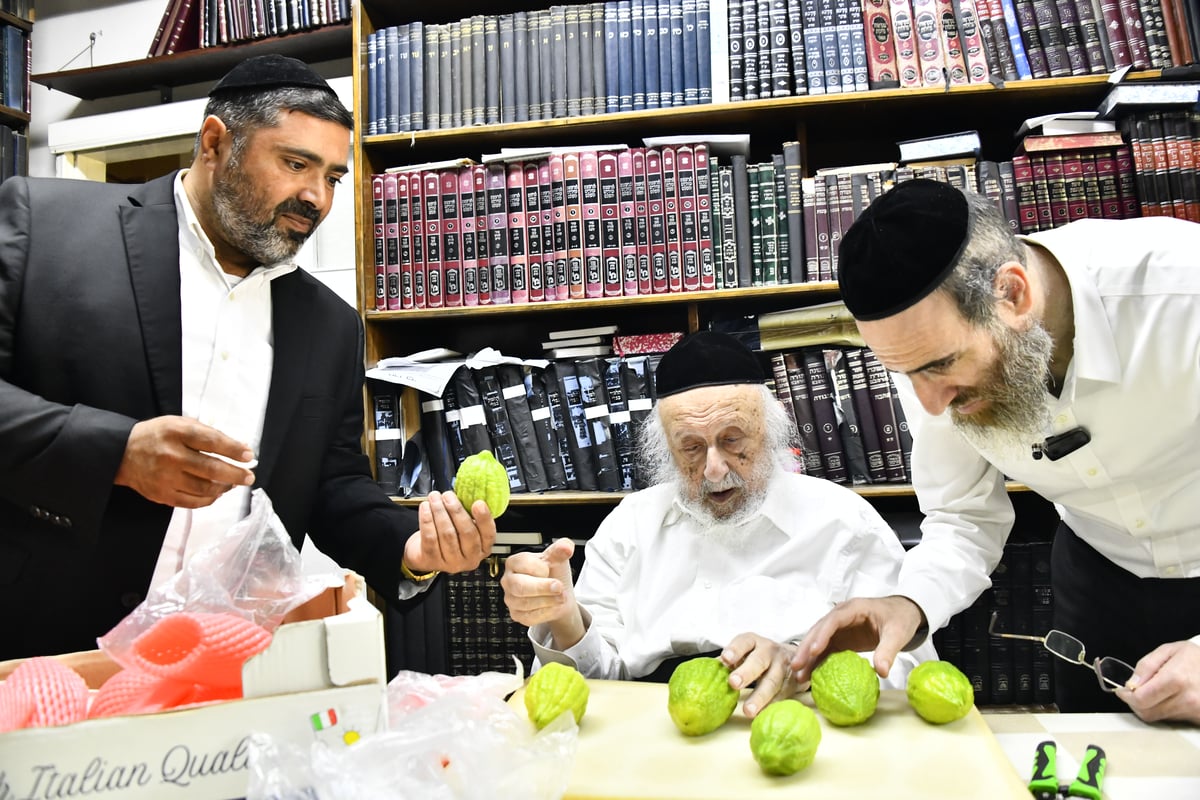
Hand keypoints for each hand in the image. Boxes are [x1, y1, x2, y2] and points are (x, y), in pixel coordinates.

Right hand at [114, 416, 254, 507]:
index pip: (212, 442)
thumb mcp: (179, 424)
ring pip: (205, 488)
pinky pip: (193, 502)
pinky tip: (216, 493)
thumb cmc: (158, 436)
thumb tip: (238, 448)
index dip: (234, 450)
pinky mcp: (162, 495)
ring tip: (232, 483)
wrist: (123, 452)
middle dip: (236, 474)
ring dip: (224, 487)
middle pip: (212, 469)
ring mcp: (166, 478)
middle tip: (249, 477)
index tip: (249, 455)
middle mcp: (171, 455)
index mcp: (177, 432)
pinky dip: (209, 499)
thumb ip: (207, 434)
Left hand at [405, 490, 495, 573]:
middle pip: (466, 533)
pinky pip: (430, 538)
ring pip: (447, 534)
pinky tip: (425, 508)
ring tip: (435, 498)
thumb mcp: (463, 524)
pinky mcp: (432, 561)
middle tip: (448, 496)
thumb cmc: (449, 535)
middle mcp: (470, 558)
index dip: (484, 519)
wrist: (426, 553)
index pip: (488, 534)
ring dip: (440, 512)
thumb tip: (468, 493)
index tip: (478, 503)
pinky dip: (427, 520)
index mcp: (483, 548)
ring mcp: (451, 563)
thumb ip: (469, 513)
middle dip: (456, 510)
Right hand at [500, 538, 584, 649]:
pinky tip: (554, 606)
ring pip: (525, 603)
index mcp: (515, 562)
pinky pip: (529, 617)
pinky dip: (546, 612)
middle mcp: (509, 580)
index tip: (549, 569)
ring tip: (561, 596)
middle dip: (542, 587)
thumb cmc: (553, 573)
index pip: (521, 564)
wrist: (557, 593)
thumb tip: (566, 547)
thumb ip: (561, 550)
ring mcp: (511, 599)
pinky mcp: (517, 615)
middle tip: (558, 586)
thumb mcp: (557, 559)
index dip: (539, 567)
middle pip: (520, 586)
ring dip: (548, 601)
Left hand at [721, 632, 801, 718]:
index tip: (725, 659)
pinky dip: (772, 706)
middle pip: (759, 661)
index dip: (735, 649)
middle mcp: (769, 651)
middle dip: (746, 673)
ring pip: (772, 682)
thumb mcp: (745, 652)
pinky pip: (782, 695)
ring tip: (748, 711)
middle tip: (733, 683)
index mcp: (754, 642)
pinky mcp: (794, 682)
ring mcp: (783, 666)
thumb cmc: (759, 656)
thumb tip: (705, 675)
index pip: (744, 642)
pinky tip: (762, 715)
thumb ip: (729, 661)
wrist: (794, 658)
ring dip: (760, 697)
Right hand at [790, 596, 925, 683]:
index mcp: (854, 608)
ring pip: (818, 640)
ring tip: (799, 675)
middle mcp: (841, 616)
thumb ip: (889, 651)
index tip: (814, 650)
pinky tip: (811, 675)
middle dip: (806, 648)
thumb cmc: (900, 618)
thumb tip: (881, 672)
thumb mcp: (898, 633)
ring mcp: (839, 628)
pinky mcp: (841, 639)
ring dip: (808, 657)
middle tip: (797, 665)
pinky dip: (817, 662)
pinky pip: (826, 650)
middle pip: (819, 630)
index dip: (822, 634)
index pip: (833, 620)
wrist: (903, 614)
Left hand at [1116, 641, 1199, 723]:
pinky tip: (1167, 698)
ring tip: (1153, 691)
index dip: (1126, 695)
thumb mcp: (1169, 650)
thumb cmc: (1195, 658)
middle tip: (1133, 692)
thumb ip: (1147, 665)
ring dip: (1148, 707)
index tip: (1122, 690)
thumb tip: (1131, 682)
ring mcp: (1194, 711)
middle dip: (1134, 703)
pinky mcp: (1198, 718)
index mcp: (1177, 678)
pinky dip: (1163, 710)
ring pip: (1157, 717)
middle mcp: (1187, 698)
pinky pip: (1172, 720)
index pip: (1141, 698)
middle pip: (1147, 712)